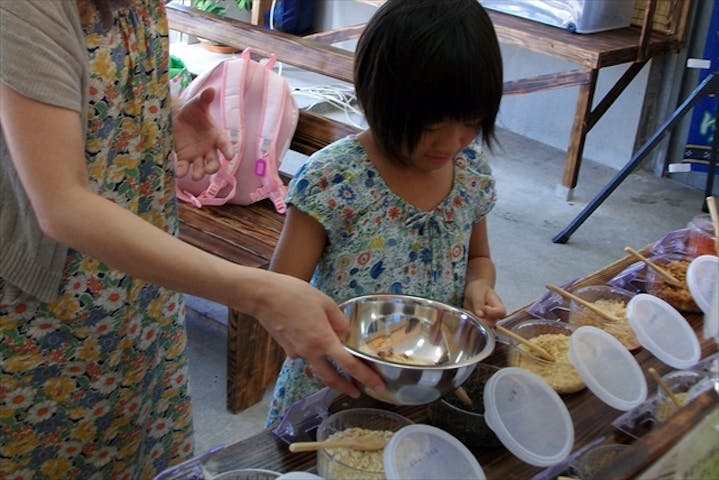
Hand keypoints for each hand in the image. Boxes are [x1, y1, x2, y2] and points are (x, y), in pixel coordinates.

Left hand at [172, 87, 233, 180]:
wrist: (176, 117)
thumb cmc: (191, 111)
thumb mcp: (197, 104)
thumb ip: (204, 99)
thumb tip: (210, 90)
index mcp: (216, 136)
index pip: (225, 144)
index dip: (228, 150)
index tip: (230, 156)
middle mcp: (208, 149)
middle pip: (214, 162)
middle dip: (212, 167)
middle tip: (209, 169)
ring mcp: (197, 155)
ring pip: (200, 168)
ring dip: (199, 173)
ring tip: (195, 176)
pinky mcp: (184, 158)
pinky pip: (184, 167)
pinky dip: (182, 171)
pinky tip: (178, 173)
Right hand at [248, 272, 385, 397]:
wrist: (263, 296)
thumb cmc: (294, 294)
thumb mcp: (325, 302)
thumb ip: (339, 320)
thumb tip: (344, 333)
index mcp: (323, 340)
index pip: (349, 365)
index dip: (366, 378)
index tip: (378, 386)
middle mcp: (310, 352)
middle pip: (331, 378)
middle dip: (346, 387)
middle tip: (357, 392)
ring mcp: (296, 353)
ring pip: (316, 367)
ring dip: (329, 371)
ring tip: (338, 368)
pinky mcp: (286, 349)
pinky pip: (304, 354)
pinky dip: (312, 352)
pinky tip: (312, 338)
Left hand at [463, 279, 505, 324]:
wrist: (475, 290)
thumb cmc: (478, 289)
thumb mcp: (477, 293)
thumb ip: (479, 303)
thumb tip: (480, 315)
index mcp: (498, 306)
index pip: (501, 313)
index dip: (492, 312)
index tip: (483, 308)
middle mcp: (495, 315)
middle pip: (492, 323)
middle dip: (480, 321)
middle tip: (472, 314)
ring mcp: (488, 320)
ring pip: (484, 327)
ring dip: (475, 323)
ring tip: (469, 314)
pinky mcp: (481, 323)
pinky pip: (477, 328)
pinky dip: (471, 324)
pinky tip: (466, 317)